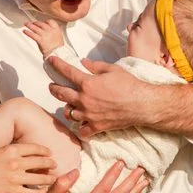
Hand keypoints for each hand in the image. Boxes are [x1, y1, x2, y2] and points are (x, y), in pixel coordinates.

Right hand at [0, 140, 60, 192]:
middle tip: (55, 165)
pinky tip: (43, 191)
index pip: (35, 148)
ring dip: (50, 178)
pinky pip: (34, 192)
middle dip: (51, 163)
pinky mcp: (13, 191)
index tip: (49, 153)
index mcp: (11, 149)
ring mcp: (15, 177)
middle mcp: (16, 162)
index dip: (45, 151)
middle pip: (42, 161)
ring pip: (41, 177)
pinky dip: (41, 192)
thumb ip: (10, 152)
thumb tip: (22, 153)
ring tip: (53, 179)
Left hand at [21, 18, 67, 55]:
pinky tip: (25, 31)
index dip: (45, 21)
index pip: (50, 21)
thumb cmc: (58, 48)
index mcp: (56, 29)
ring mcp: (45, 35)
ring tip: (26, 24)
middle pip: (41, 24)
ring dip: (30, 25)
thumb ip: (52, 33)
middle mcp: (50, 31)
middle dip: (36, 23)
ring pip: (35, 28)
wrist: (57, 53)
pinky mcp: (40, 40)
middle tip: (33, 23)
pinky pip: (32, 35)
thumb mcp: (58, 37)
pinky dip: (27, 32)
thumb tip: (46, 32)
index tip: (43, 21)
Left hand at [45, 54, 161, 138]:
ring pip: (69, 113)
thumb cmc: (129, 85)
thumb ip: (95, 66)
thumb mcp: (112, 69)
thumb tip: (84, 62)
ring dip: (68, 108)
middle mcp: (84, 99)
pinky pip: (82, 131)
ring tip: (69, 105)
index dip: (57, 65)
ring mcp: (89, 115)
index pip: (67, 72)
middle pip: (61, 94)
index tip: (51, 61)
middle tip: (52, 86)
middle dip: (53, 88)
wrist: (142, 104)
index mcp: (87, 83)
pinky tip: (82, 124)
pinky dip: (80, 128)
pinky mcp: (96, 126)